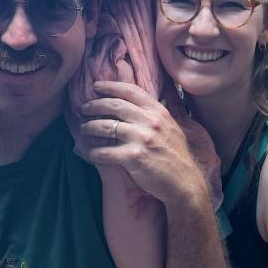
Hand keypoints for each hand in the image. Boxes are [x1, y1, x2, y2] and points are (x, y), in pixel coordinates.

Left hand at [79, 81, 204, 206]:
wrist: (184, 181)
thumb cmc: (176, 155)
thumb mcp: (171, 127)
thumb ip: (154, 114)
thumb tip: (135, 104)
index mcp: (159, 111)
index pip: (131, 91)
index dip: (111, 86)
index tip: (97, 86)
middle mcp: (150, 121)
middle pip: (115, 106)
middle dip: (95, 105)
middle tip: (83, 108)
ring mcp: (142, 138)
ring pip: (106, 126)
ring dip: (90, 127)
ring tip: (83, 129)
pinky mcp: (133, 157)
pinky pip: (105, 152)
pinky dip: (94, 152)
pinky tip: (88, 152)